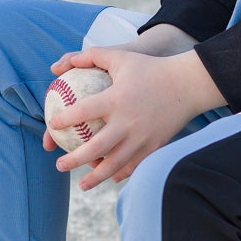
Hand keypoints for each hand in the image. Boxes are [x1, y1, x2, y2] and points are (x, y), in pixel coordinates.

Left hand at [42, 44, 226, 190]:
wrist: (187, 85)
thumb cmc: (151, 69)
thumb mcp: (121, 56)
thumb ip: (92, 56)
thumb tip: (65, 63)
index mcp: (116, 99)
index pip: (83, 111)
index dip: (65, 119)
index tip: (52, 126)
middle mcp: (127, 121)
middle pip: (95, 148)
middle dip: (74, 160)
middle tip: (59, 166)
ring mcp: (142, 137)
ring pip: (114, 164)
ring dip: (96, 177)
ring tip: (81, 185)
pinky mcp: (154, 146)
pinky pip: (134, 165)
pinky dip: (121, 174)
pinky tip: (110, 178)